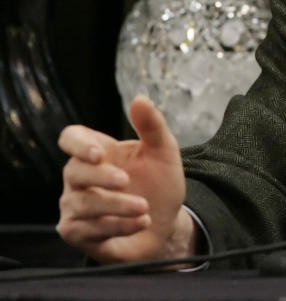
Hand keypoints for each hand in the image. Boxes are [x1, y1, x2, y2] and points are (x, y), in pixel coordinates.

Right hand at [57, 95, 193, 263]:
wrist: (167, 223)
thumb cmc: (160, 183)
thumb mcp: (164, 152)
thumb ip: (152, 125)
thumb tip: (139, 99)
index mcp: (98, 151)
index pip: (71, 138)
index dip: (78, 144)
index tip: (99, 154)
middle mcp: (80, 178)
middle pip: (73, 171)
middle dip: (101, 178)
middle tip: (126, 181)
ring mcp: (76, 206)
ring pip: (82, 204)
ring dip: (116, 206)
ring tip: (144, 208)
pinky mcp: (78, 233)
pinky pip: (87, 230)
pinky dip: (117, 226)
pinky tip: (142, 222)